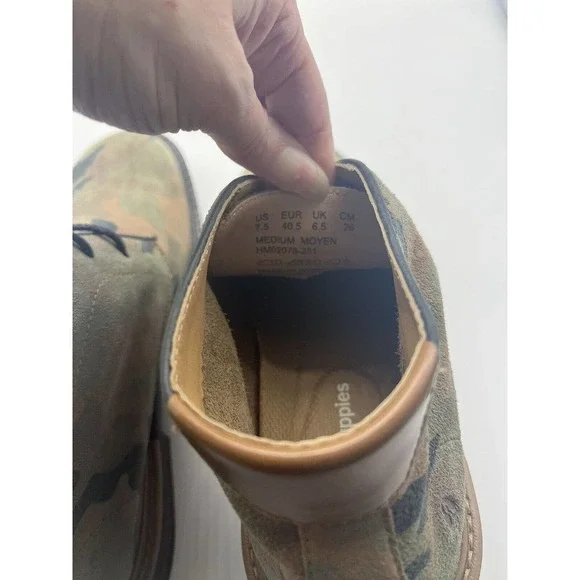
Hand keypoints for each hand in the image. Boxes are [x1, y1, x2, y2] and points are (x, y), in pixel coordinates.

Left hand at [73, 0, 333, 197]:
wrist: (43, 23)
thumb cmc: (134, 27)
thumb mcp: (213, 87)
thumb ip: (265, 140)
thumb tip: (310, 183)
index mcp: (266, 7)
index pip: (307, 85)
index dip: (318, 140)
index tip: (322, 190)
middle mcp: (244, 27)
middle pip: (283, 99)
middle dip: (292, 149)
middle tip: (301, 202)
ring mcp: (210, 51)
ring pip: (252, 110)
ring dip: (265, 151)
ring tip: (280, 195)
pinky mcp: (180, 76)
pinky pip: (221, 114)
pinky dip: (235, 143)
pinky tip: (249, 171)